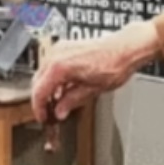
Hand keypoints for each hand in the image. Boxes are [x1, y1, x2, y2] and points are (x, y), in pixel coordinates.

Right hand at [30, 21, 161, 127]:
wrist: (126, 48)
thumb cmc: (114, 64)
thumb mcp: (92, 90)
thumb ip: (72, 102)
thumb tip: (61, 111)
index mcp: (60, 66)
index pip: (39, 92)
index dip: (39, 108)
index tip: (42, 117)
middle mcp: (56, 54)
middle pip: (38, 81)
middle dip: (42, 99)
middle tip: (49, 113)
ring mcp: (60, 48)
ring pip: (43, 73)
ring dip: (48, 88)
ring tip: (58, 103)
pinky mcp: (66, 47)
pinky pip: (51, 64)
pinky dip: (54, 78)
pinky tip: (63, 88)